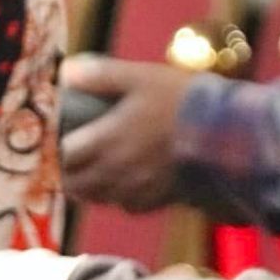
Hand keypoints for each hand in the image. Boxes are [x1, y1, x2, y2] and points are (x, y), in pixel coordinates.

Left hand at [58, 56, 189, 212]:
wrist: (226, 132)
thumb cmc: (182, 100)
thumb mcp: (141, 77)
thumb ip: (102, 75)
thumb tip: (67, 72)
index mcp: (108, 139)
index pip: (65, 156)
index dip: (54, 151)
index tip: (53, 141)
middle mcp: (117, 170)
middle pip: (76, 185)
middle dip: (66, 175)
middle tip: (65, 162)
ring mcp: (138, 188)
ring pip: (99, 198)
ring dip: (88, 188)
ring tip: (89, 173)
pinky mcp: (158, 199)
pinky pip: (128, 206)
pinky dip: (119, 197)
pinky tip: (124, 182)